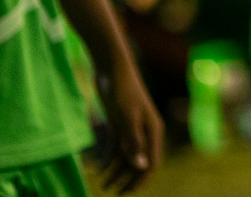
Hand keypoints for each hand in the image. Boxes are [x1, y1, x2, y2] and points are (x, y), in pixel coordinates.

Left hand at [96, 59, 163, 192]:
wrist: (111, 67)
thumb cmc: (122, 90)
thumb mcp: (126, 118)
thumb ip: (134, 143)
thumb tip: (142, 166)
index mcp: (152, 130)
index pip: (152, 162)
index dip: (141, 179)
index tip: (127, 192)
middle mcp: (145, 130)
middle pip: (139, 161)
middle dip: (126, 178)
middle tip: (112, 192)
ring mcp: (132, 126)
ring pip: (126, 154)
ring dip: (116, 170)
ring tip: (102, 184)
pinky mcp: (119, 122)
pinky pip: (116, 145)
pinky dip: (108, 157)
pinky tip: (98, 167)